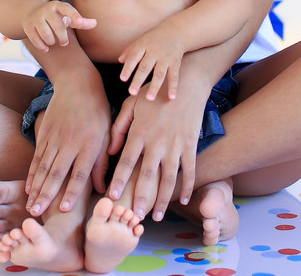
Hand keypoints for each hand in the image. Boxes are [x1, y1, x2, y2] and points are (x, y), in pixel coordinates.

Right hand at [21, 1, 96, 51]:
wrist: (29, 11)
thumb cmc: (55, 16)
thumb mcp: (67, 16)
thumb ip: (81, 21)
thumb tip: (95, 23)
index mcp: (58, 6)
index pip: (67, 9)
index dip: (74, 16)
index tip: (80, 23)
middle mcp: (47, 10)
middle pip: (58, 26)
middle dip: (63, 37)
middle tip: (64, 42)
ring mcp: (36, 17)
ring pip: (46, 34)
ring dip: (52, 41)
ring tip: (53, 42)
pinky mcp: (28, 26)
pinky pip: (36, 39)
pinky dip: (42, 46)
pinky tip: (45, 47)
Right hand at [26, 73, 110, 215]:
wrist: (77, 84)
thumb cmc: (98, 111)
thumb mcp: (107, 134)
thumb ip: (102, 163)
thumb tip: (101, 189)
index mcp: (90, 144)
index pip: (80, 172)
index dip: (72, 191)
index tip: (65, 209)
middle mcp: (70, 143)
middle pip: (56, 173)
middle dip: (46, 195)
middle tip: (37, 213)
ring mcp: (55, 138)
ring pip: (44, 167)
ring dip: (36, 188)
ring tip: (31, 206)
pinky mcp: (45, 133)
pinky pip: (37, 157)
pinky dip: (32, 173)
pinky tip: (29, 187)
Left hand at [106, 89, 201, 220]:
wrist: (187, 83)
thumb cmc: (155, 93)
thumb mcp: (131, 104)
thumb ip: (118, 127)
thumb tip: (110, 150)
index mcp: (139, 132)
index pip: (126, 161)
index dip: (118, 180)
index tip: (112, 198)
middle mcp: (156, 142)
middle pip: (146, 176)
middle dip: (139, 198)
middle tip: (133, 217)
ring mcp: (175, 145)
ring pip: (168, 178)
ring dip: (162, 200)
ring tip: (155, 216)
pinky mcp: (190, 145)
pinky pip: (189, 170)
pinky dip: (187, 187)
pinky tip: (182, 200)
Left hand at [119, 30, 185, 99]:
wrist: (176, 30)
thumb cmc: (155, 37)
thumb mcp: (141, 40)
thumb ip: (130, 50)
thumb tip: (119, 60)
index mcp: (143, 45)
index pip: (134, 57)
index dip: (128, 68)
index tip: (123, 79)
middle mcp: (154, 51)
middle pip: (145, 67)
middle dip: (138, 80)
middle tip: (132, 93)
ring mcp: (165, 57)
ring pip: (159, 74)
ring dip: (154, 86)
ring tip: (149, 99)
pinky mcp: (175, 62)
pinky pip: (174, 76)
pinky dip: (173, 87)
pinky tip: (171, 97)